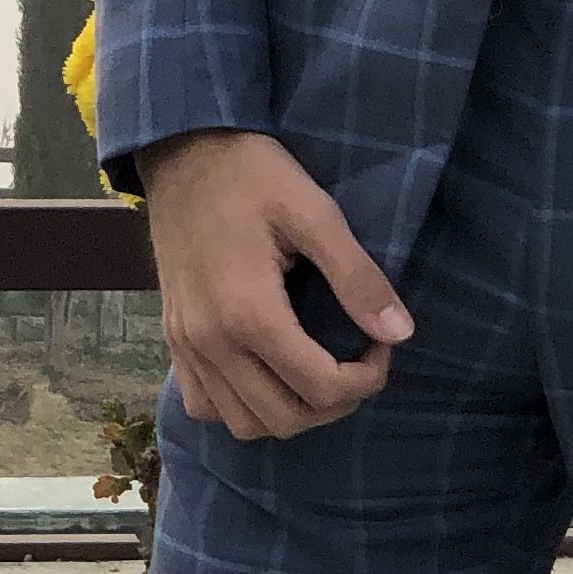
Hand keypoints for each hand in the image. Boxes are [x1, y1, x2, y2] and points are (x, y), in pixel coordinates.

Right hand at [135, 129, 413, 440]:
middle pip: (285, 419)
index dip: (366, 378)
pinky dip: (239, 406)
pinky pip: (203, 405)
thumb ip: (357, 277)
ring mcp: (185, 344)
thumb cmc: (251, 172)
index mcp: (248, 313)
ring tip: (317, 371)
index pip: (321, 388)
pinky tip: (267, 373)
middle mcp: (210, 342)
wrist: (182, 149)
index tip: (380, 343)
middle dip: (336, 401)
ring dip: (290, 411)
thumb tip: (400, 333)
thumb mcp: (314, 211)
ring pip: (243, 424)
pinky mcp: (172, 338)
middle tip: (357, 359)